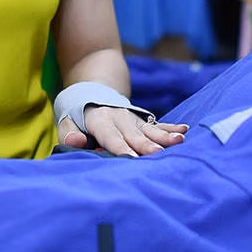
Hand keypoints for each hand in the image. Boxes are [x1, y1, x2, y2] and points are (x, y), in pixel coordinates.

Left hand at [60, 107, 187, 156]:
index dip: (120, 147)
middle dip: (146, 145)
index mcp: (100, 119)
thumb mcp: (66, 120)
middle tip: (158, 154)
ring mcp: (133, 119)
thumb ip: (69, 132)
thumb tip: (76, 141)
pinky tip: (184, 131)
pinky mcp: (142, 121)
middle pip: (134, 135)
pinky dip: (171, 128)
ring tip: (179, 140)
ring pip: (150, 130)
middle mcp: (119, 117)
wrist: (92, 92)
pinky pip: (158, 125)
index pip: (111, 136)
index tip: (130, 158)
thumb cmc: (77, 115)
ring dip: (165, 136)